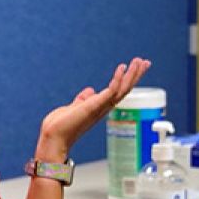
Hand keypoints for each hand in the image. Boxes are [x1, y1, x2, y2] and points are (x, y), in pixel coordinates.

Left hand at [35, 57, 150, 159]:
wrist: (54, 137)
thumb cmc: (62, 125)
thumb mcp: (75, 106)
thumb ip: (83, 99)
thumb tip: (90, 91)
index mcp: (100, 106)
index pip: (119, 90)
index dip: (128, 79)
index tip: (135, 67)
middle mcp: (104, 107)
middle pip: (125, 89)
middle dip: (136, 75)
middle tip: (145, 62)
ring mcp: (101, 107)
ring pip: (123, 89)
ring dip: (132, 75)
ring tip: (139, 61)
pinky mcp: (95, 106)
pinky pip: (111, 91)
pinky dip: (118, 79)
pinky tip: (122, 67)